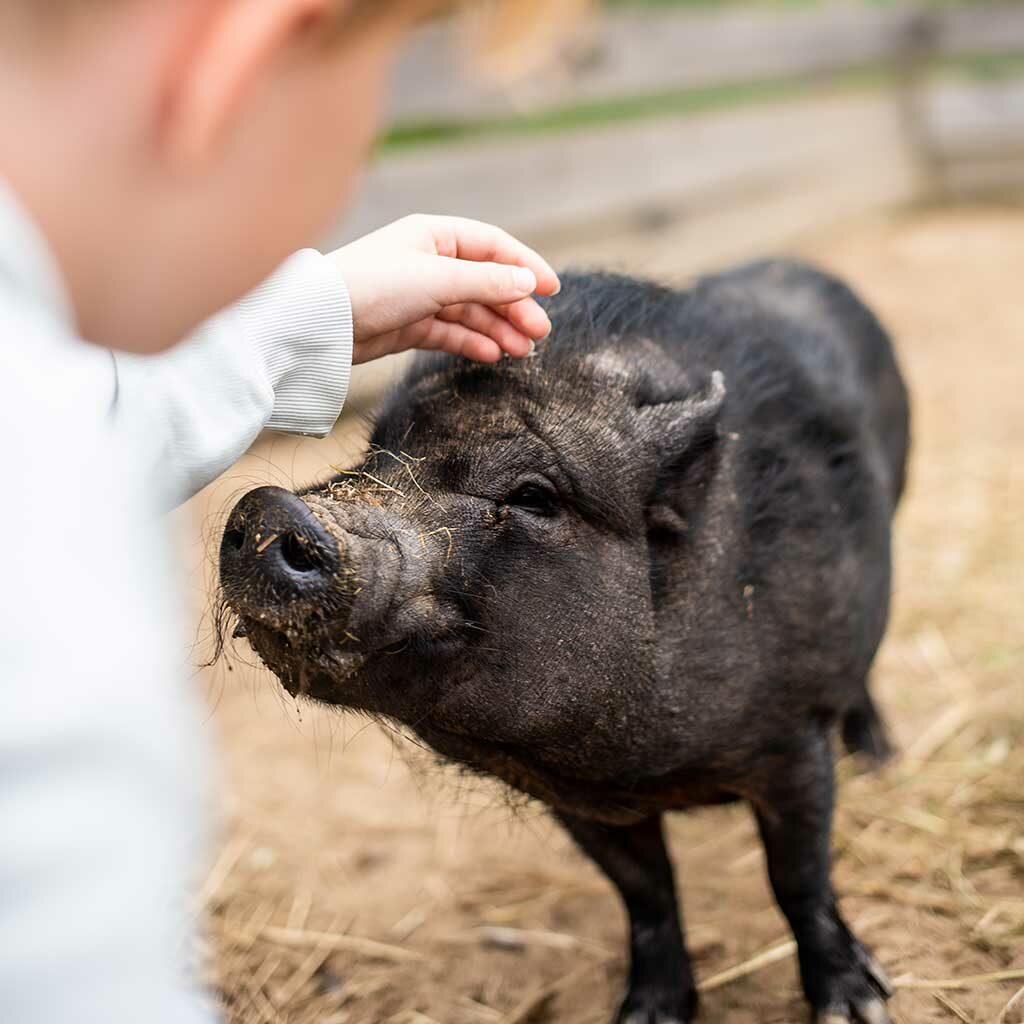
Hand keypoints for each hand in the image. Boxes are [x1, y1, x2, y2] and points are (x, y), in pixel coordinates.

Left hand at [330, 215, 560, 364]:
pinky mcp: (409, 325)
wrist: (321, 323)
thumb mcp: (437, 280)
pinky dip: (471, 342)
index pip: (492, 246)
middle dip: (514, 307)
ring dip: (498, 329)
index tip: (552, 289)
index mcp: (434, 235)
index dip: (525, 266)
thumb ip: (486, 282)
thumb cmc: (373, 286)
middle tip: (540, 332)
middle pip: (485, 282)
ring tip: (522, 350)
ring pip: (471, 311)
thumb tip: (529, 282)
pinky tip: (491, 355)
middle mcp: (429, 261)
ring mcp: (420, 295)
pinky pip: (450, 332)